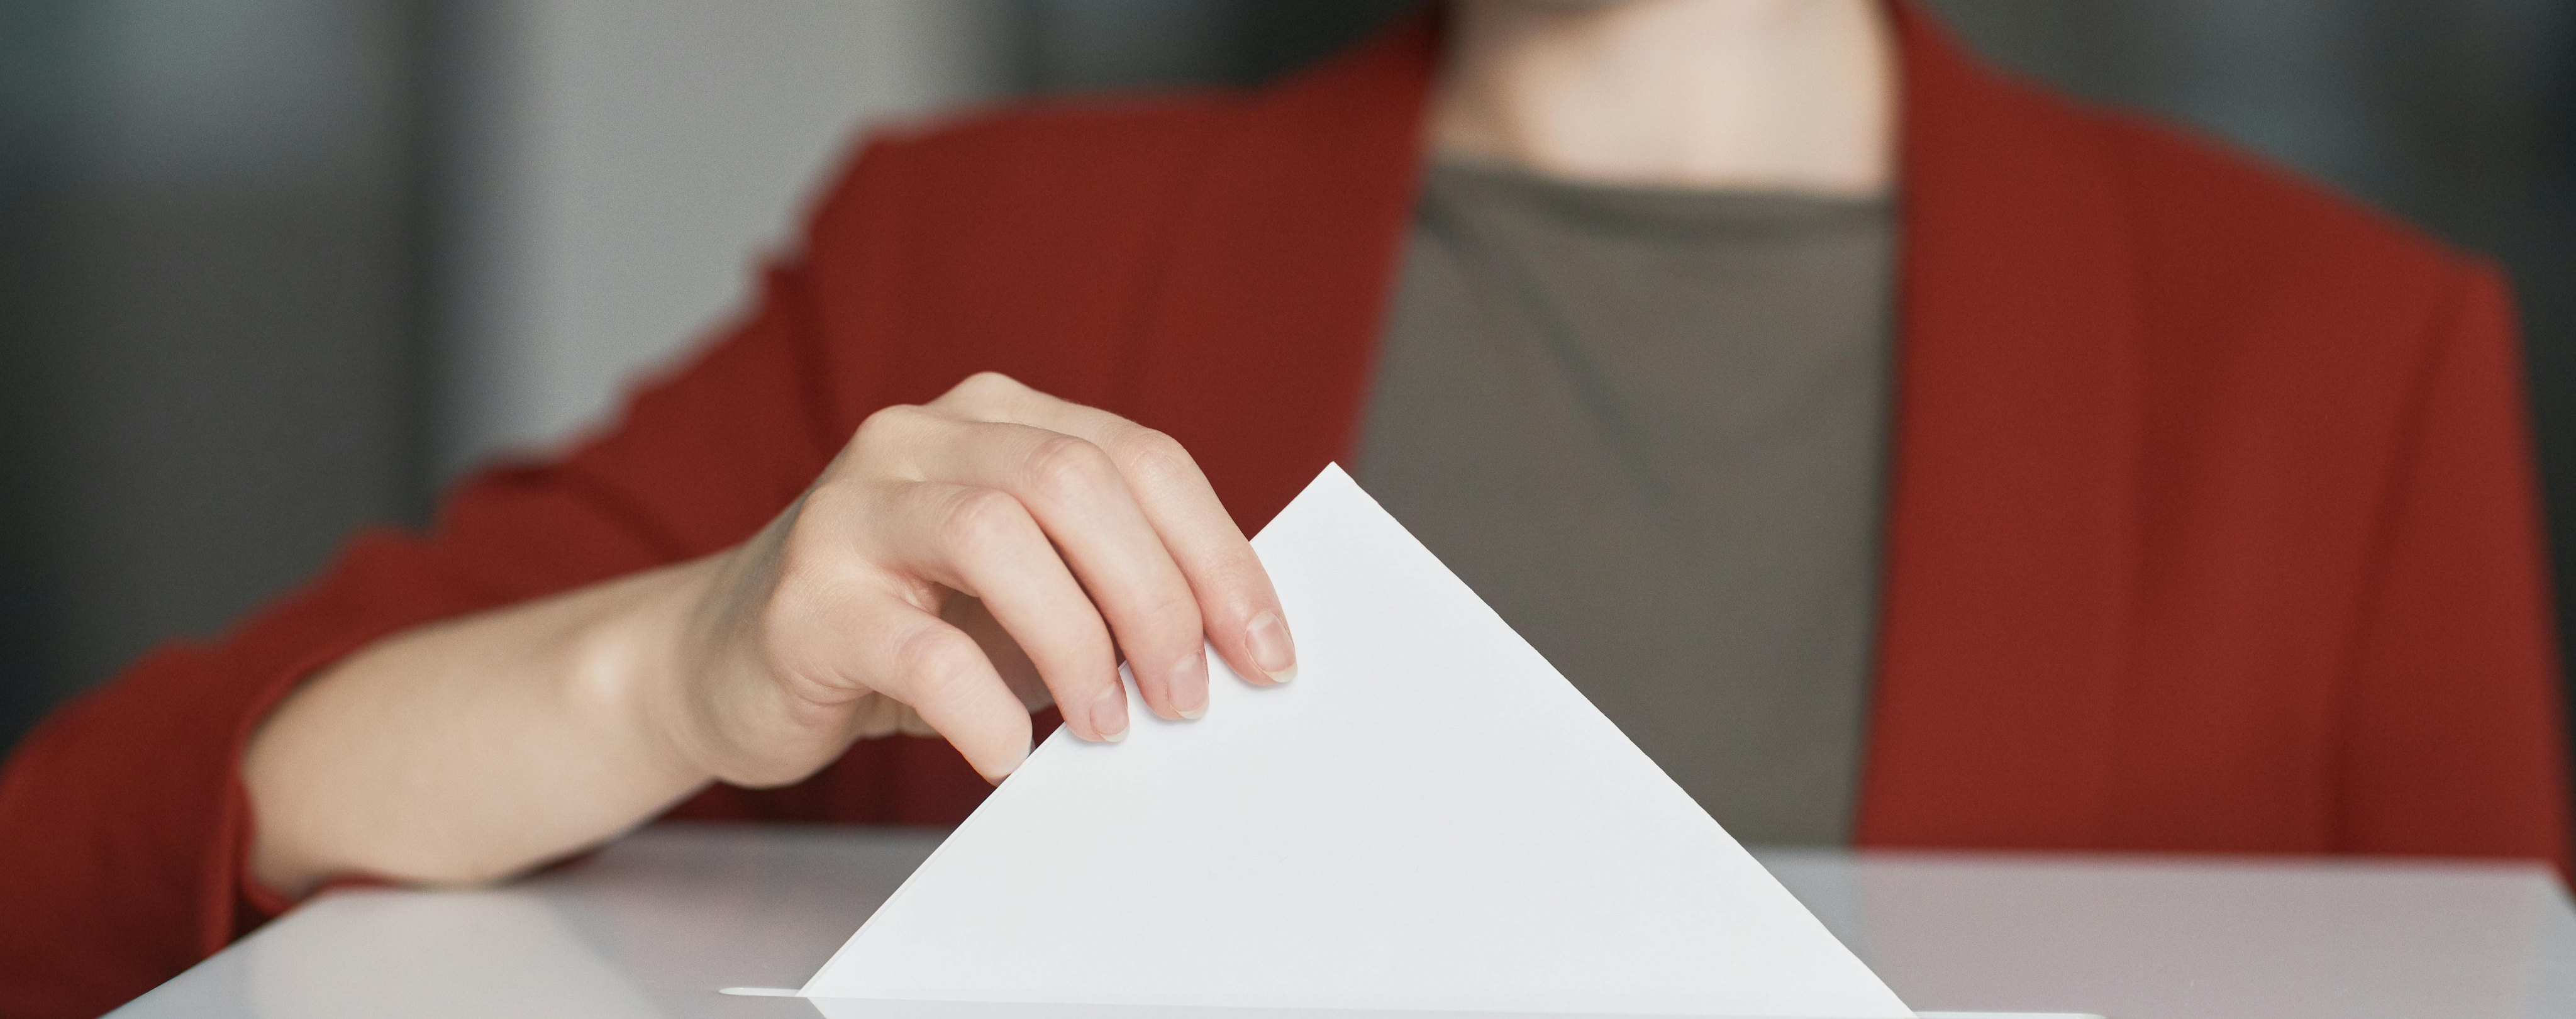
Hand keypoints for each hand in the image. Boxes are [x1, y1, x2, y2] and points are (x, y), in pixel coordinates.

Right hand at [651, 372, 1297, 785]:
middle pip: (1073, 482)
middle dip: (1157, 597)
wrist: (723, 664)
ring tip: (1107, 725)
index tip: (1266, 650)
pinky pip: (918, 649)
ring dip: (1077, 644)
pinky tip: (1005, 754)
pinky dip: (984, 710)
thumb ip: (1107, 581)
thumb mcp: (1022, 587)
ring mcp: (851, 509)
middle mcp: (919, 439)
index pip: (1138, 458)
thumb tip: (1233, 643)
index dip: (1217, 554)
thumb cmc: (903, 626)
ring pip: (995, 536)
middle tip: (1188, 697)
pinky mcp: (803, 600)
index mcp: (994, 418)